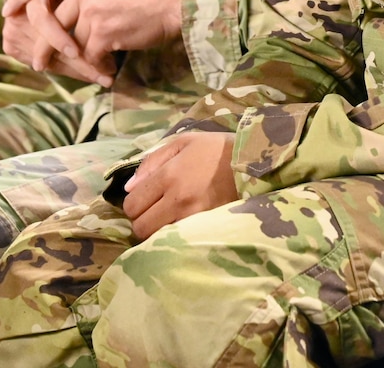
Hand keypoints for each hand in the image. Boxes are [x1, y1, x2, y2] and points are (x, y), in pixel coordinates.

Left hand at [4, 0, 183, 84]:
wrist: (174, 5)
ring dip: (81, 58)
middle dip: (42, 47)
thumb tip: (56, 10)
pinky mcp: (102, 30)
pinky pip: (89, 55)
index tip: (8, 11)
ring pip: (72, 42)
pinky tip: (109, 68)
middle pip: (50, 22)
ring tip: (86, 68)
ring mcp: (91, 8)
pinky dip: (98, 64)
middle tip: (37, 64)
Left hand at [123, 132, 237, 240]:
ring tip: (169, 218)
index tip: (145, 199)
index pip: (132, 204)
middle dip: (142, 220)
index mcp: (169, 176)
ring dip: (158, 230)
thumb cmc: (217, 149)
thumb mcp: (183, 143)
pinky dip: (175, 236)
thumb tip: (129, 187)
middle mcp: (177, 200)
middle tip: (154, 211)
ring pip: (158, 237)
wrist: (254, 163)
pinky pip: (178, 240)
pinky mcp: (207, 228)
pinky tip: (183, 225)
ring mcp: (193, 217)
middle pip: (140, 226)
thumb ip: (152, 161)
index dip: (133, 204)